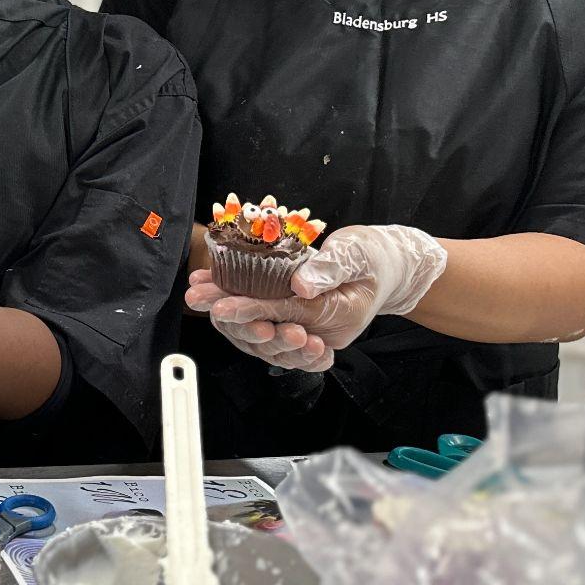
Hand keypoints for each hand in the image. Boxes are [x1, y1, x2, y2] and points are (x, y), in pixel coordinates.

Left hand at [186, 224, 447, 372]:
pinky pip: (266, 323)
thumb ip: (331, 267)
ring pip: (263, 332)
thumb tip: (301, 284)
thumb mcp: (358, 252)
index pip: (288, 317)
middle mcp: (322, 331)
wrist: (388, 267)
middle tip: (196, 297)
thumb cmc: (373, 256)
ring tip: (198, 292)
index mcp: (339, 316)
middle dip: (229, 313)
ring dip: (228, 313)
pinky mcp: (298, 324)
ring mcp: (310, 331)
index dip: (252, 310)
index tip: (220, 306)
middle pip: (269, 330)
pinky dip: (239, 309)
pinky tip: (215, 293)